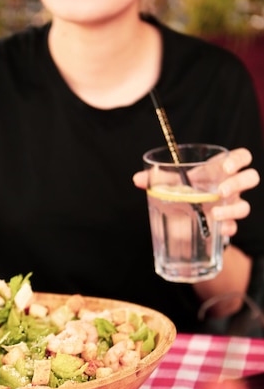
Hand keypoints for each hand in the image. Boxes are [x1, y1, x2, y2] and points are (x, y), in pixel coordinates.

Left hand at [133, 147, 259, 236]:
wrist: (184, 220)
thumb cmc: (183, 194)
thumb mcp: (171, 185)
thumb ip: (157, 180)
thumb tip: (137, 179)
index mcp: (219, 171)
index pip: (242, 157)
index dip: (239, 160)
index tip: (225, 168)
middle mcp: (231, 187)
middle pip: (251, 178)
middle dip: (239, 183)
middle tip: (219, 192)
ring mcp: (231, 206)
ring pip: (245, 206)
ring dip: (232, 210)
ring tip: (213, 214)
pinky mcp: (227, 225)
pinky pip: (234, 227)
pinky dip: (227, 229)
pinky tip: (217, 231)